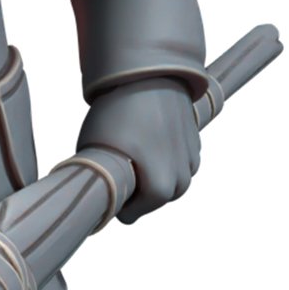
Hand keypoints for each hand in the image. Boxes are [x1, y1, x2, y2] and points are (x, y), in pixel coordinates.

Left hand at [99, 79, 200, 221]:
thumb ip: (101, 180)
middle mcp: (181, 178)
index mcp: (159, 188)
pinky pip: (183, 163)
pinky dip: (169, 161)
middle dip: (139, 194)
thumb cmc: (117, 113)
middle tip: (120, 176)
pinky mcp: (196, 141)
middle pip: (157, 200)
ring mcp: (191, 158)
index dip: (115, 206)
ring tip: (136, 158)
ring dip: (157, 177)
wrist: (147, 75)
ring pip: (174, 182)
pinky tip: (152, 145)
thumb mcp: (96, 151)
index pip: (132, 214)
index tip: (105, 193)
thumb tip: (92, 194)